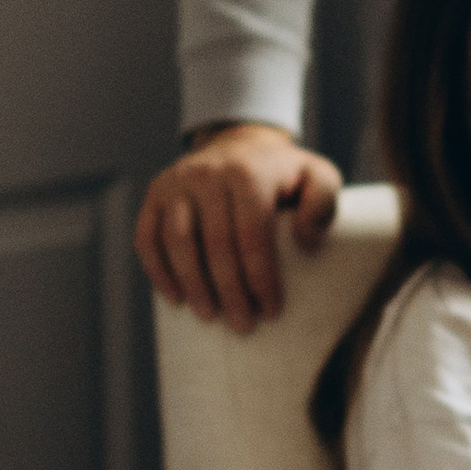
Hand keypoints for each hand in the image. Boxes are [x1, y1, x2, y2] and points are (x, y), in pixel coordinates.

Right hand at [134, 121, 342, 330]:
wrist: (239, 144)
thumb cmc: (283, 175)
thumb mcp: (318, 177)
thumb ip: (322, 203)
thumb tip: (305, 240)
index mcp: (247, 172)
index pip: (252, 234)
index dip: (260, 277)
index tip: (272, 311)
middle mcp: (207, 173)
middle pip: (215, 243)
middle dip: (230, 291)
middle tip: (244, 325)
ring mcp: (176, 182)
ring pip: (177, 242)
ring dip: (193, 285)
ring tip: (210, 316)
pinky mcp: (155, 193)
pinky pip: (147, 237)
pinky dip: (158, 271)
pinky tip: (175, 298)